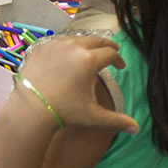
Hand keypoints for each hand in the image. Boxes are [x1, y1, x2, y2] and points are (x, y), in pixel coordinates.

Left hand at [13, 35, 138, 133]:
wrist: (30, 108)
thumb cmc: (64, 111)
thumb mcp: (93, 116)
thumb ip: (116, 121)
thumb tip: (136, 129)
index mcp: (90, 60)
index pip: (111, 54)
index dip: (119, 60)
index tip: (121, 66)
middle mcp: (74, 46)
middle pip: (97, 40)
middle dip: (107, 46)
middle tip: (113, 50)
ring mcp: (56, 44)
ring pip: (78, 38)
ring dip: (88, 43)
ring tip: (92, 50)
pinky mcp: (42, 46)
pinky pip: (60, 41)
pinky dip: (70, 44)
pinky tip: (71, 52)